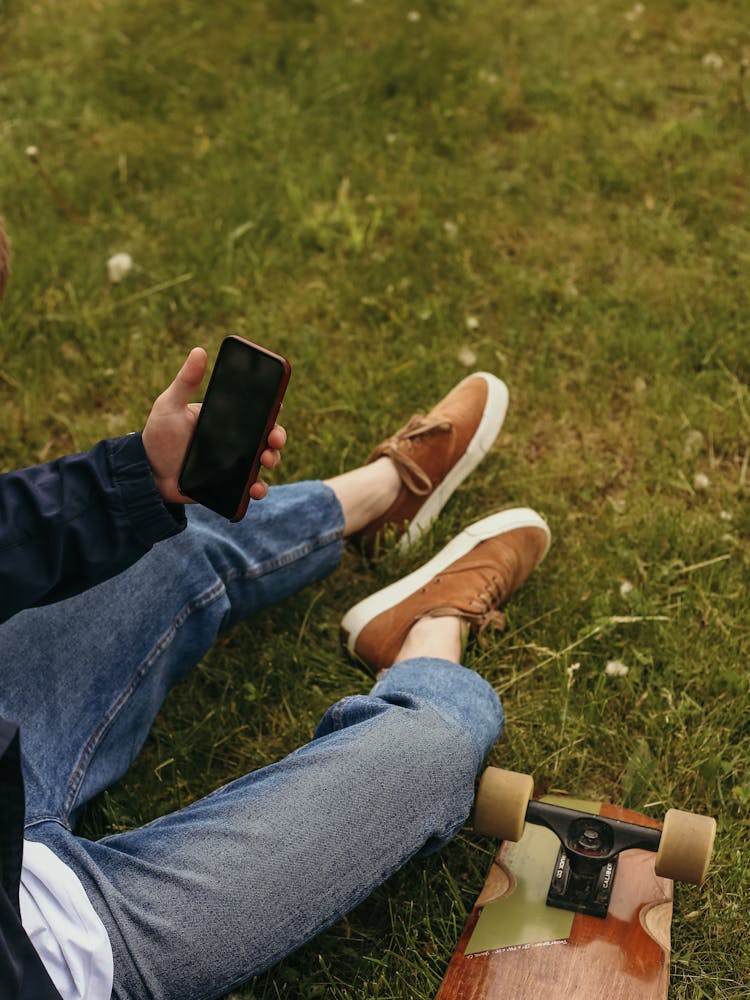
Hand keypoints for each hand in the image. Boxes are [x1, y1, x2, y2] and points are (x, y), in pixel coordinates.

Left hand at [142, 347, 286, 504]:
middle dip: (278, 436)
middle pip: (267, 437)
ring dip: (273, 460)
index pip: (256, 412)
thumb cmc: (159, 436)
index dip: (272, 410)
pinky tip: (254, 489)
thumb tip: (199, 351)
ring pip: (264, 461)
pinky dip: (258, 489)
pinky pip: (251, 487)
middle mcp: (235, 441)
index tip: (277, 407)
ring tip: (265, 461)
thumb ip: (186, 381)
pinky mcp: (230, 486)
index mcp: (226, 419)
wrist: (147, 474)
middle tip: (273, 438)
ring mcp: (234, 464)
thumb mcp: (169, 405)